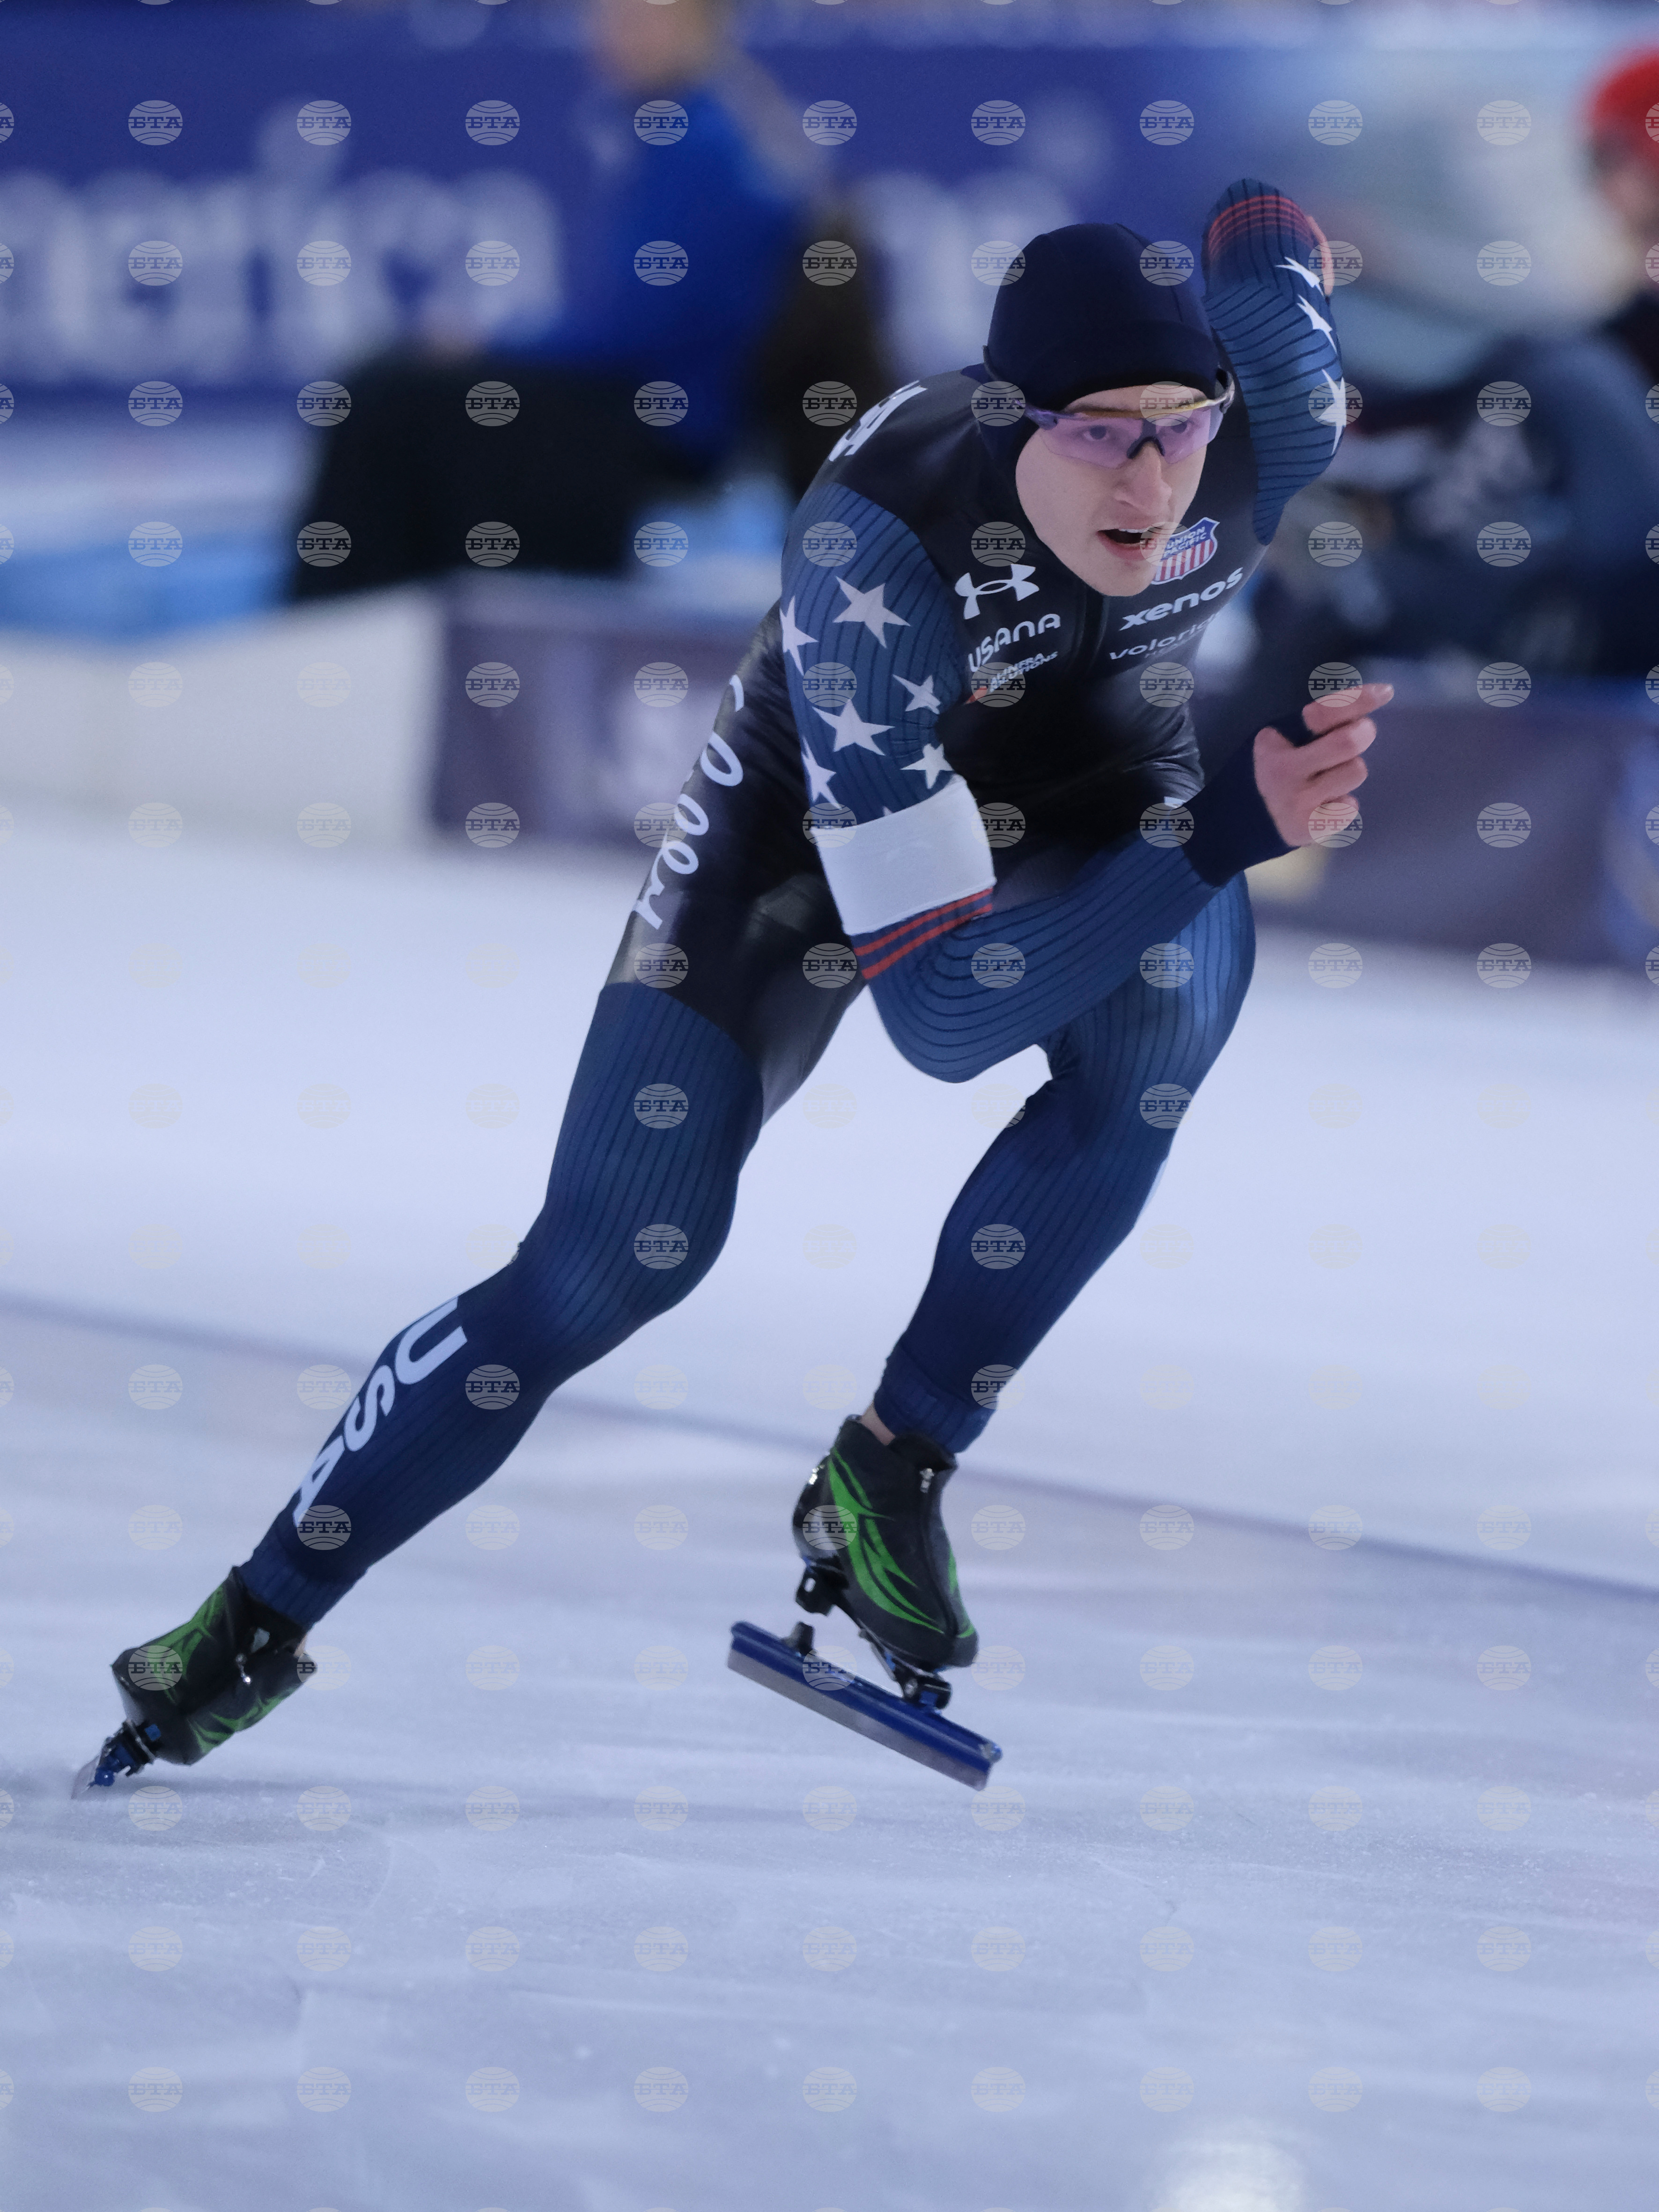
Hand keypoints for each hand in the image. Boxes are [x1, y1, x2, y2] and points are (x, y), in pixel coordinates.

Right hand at [1252, 683, 1391, 847]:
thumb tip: (1384, 691)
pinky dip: (1343, 804)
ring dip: (1349, 772)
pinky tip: (1323, 805)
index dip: (1358, 700)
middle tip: (1358, 734)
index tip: (1384, 692)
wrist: (1240, 824)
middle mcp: (1282, 771)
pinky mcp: (1308, 827)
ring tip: (1327, 779)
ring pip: (1356, 772)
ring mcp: (1296, 802)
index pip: (1323, 712)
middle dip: (1362, 733)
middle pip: (1348, 741)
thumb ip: (1324, 717)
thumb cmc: (1273, 771)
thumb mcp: (1283, 738)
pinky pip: (1350, 807)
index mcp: (1273, 741)